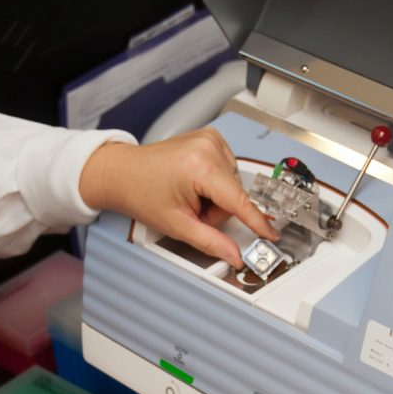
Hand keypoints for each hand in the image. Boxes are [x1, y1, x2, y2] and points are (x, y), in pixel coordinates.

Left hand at [79, 128, 277, 268]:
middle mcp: (208, 147)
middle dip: (217, 210)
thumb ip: (210, 242)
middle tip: (191, 210)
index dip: (256, 221)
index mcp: (200, 166)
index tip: (270, 234)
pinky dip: (214, 183)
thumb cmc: (140, 192)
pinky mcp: (210, 138)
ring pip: (232, 184)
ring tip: (189, 195)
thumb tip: (234, 255)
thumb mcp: (177, 225)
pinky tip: (194, 183)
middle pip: (234, 194)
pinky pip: (227, 170)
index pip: (238, 200)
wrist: (122, 172)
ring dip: (215, 197)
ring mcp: (210, 139)